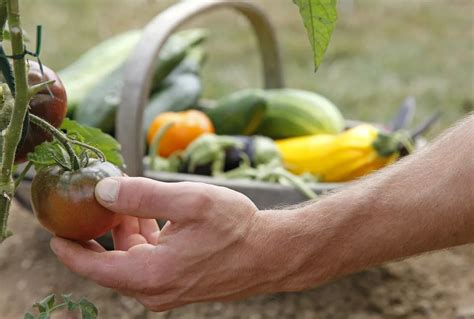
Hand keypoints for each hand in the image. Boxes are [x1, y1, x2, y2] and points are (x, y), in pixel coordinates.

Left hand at [49, 177, 281, 310]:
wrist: (271, 253)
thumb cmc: (237, 228)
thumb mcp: (189, 202)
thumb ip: (142, 196)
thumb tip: (103, 190)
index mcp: (151, 274)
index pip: (93, 267)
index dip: (70, 249)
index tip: (54, 232)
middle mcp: (155, 289)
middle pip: (112, 259)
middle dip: (103, 229)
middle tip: (97, 199)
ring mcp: (167, 289)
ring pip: (132, 257)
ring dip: (128, 230)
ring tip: (130, 199)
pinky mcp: (178, 283)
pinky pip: (150, 261)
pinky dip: (145, 238)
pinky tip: (153, 215)